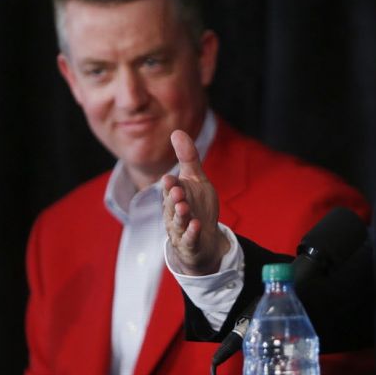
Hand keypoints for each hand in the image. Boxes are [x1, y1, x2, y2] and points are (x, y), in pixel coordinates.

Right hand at [162, 130, 229, 274]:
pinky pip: (190, 239)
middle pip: (171, 204)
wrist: (205, 238)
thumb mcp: (196, 180)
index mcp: (174, 196)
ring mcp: (181, 229)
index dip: (170, 185)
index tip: (170, 178)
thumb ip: (188, 158)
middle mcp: (174, 212)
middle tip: (176, 191)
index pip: (170, 189)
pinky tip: (196, 226)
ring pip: (178, 222)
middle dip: (173, 198)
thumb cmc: (198, 206)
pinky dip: (192, 233)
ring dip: (180, 215)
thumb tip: (177, 131)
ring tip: (183, 207)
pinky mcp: (191, 243)